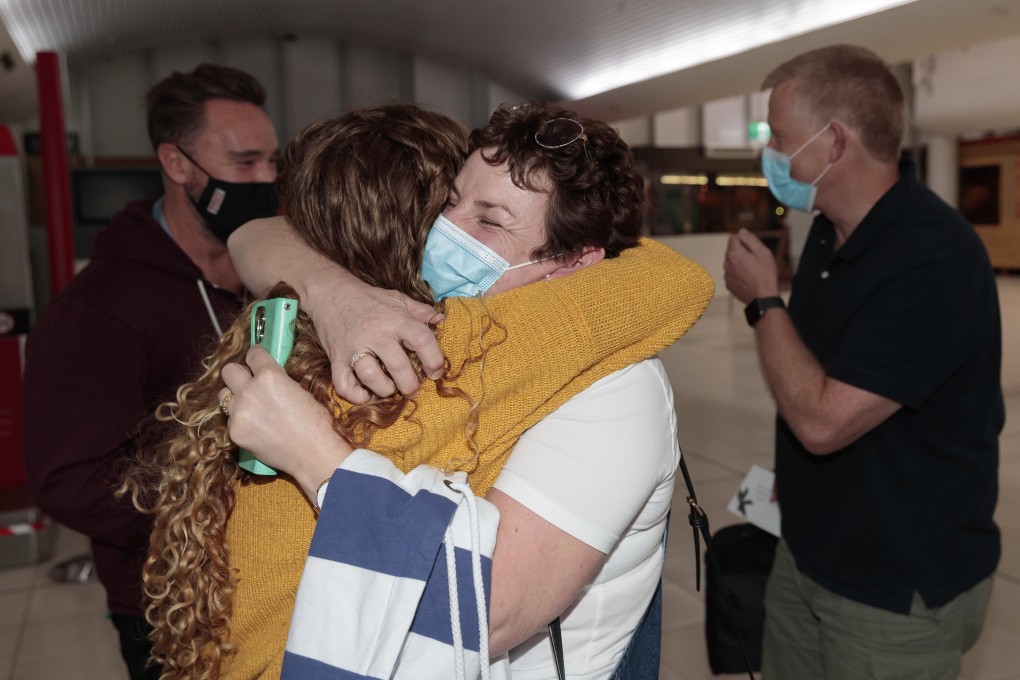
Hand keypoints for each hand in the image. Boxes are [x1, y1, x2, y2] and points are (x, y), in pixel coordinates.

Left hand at [219, 346, 351, 499]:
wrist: (314, 453)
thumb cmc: (315, 422)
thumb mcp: (299, 390)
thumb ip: (278, 380)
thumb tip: (267, 377)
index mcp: (270, 376)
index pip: (252, 354)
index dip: (255, 356)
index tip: (256, 360)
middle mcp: (250, 390)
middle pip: (229, 371)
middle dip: (239, 374)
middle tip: (248, 382)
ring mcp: (239, 413)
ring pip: (223, 396)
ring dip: (235, 397)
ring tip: (250, 407)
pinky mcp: (235, 432)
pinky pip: (230, 419)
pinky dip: (240, 421)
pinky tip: (256, 428)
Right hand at [305, 273, 444, 402]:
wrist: (330, 292)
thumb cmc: (369, 299)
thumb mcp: (397, 299)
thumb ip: (420, 311)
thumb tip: (440, 321)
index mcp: (395, 319)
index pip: (422, 340)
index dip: (434, 360)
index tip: (435, 372)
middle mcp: (376, 334)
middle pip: (398, 366)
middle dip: (410, 385)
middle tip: (412, 390)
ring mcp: (353, 347)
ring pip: (371, 377)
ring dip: (385, 389)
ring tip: (390, 388)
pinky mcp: (336, 358)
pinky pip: (343, 385)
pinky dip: (356, 395)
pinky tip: (366, 393)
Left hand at [723, 229, 780, 303]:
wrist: (763, 298)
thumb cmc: (766, 275)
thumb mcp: (763, 253)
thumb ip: (751, 240)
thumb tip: (741, 231)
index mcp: (734, 254)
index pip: (733, 238)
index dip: (744, 240)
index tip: (753, 248)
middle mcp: (727, 264)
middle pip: (731, 250)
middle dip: (742, 251)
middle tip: (756, 259)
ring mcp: (726, 275)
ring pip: (731, 262)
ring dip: (740, 262)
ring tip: (754, 270)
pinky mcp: (728, 284)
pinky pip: (732, 273)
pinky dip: (738, 273)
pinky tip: (749, 278)